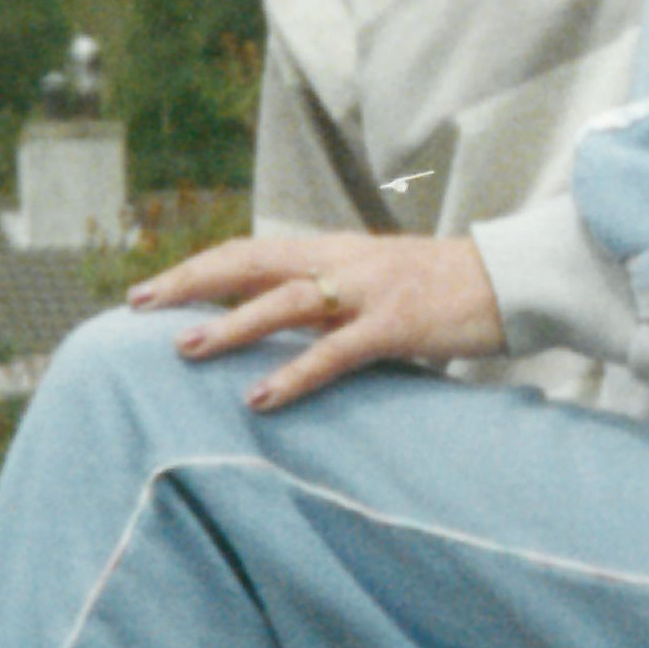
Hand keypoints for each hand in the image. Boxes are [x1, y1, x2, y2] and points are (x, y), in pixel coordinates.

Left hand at [128, 229, 506, 411]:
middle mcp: (341, 261)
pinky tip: (261, 397)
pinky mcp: (397, 325)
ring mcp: (368, 291)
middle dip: (191, 282)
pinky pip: (336, 352)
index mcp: (332, 249)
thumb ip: (327, 301)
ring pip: (285, 301)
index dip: (197, 268)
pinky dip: (296, 374)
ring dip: (232, 325)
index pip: (249, 251)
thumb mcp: (373, 284)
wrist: (510, 280)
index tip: (150, 290)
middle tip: (138, 304)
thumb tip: (275, 328)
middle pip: (250, 262)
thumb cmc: (441, 289)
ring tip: (185, 347)